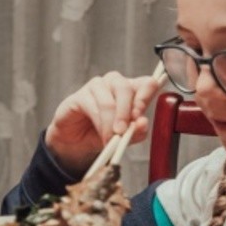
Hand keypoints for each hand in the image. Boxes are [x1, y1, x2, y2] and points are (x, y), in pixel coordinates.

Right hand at [44, 71, 160, 174]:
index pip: (147, 83)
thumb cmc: (104, 133)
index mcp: (132, 90)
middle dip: (125, 113)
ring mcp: (96, 86)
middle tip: (123, 132)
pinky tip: (102, 135)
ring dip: (111, 123)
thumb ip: (137, 131)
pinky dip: (100, 125)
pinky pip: (92, 107)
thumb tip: (142, 123)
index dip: (146, 96)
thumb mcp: (126, 137)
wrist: (78, 142)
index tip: (140, 116)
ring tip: (111, 140)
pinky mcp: (79, 95)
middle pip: (125, 88)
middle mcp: (115, 83)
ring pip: (108, 101)